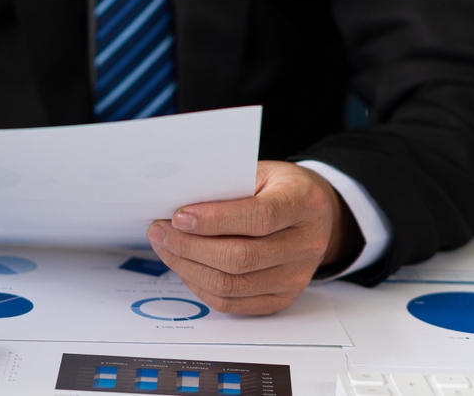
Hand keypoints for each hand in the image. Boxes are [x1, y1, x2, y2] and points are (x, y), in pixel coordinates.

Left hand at [147, 160, 361, 314]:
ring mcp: (296, 276)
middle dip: (190, 246)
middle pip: (241, 257)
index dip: (215, 220)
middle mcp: (307, 243)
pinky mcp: (282, 298)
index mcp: (304, 202)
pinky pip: (232, 302)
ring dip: (188, 267)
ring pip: (232, 284)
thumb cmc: (278, 188)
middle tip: (160, 231)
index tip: (179, 217)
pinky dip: (200, 286)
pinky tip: (184, 266)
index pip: (259, 217)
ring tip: (165, 247)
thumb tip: (176, 203)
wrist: (313, 214)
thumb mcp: (259, 171)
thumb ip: (226, 186)